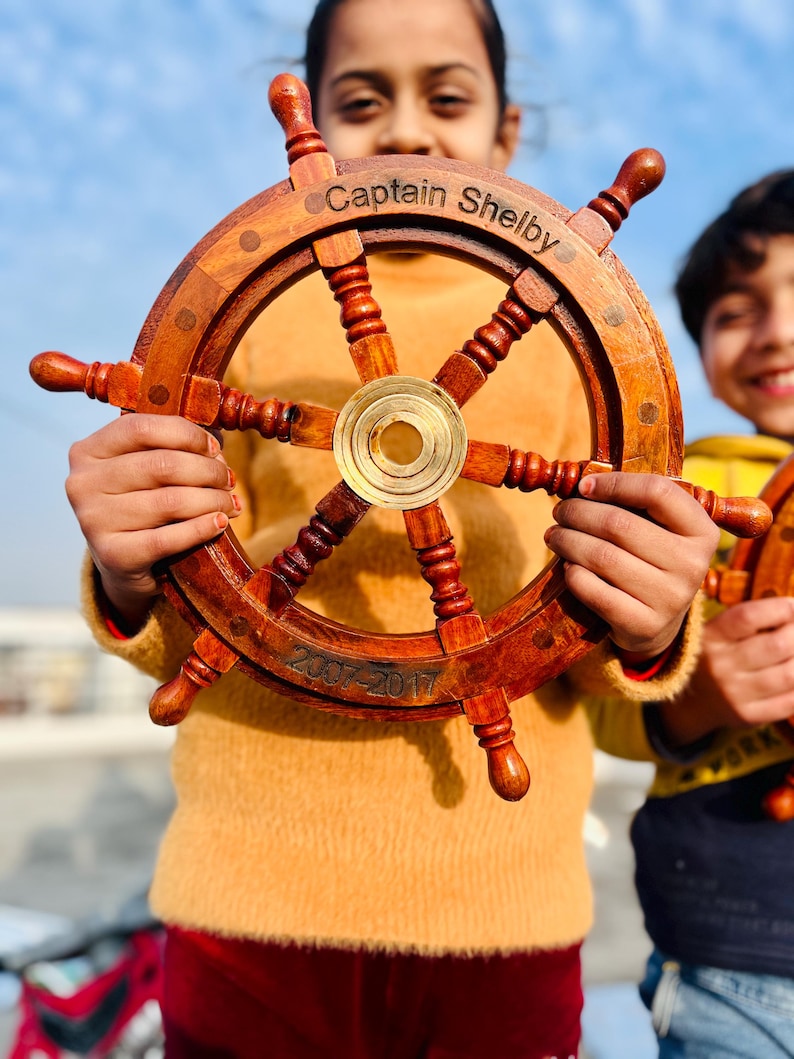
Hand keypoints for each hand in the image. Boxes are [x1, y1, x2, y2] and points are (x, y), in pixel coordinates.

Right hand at [66, 414, 240, 625]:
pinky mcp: (113, 556)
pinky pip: (169, 538)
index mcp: (88, 451)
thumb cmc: (141, 505)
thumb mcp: (145, 470)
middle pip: (162, 465)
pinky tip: (219, 523)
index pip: (141, 428)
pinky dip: (201, 528)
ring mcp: (94, 521)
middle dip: (207, 471)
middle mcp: (83, 483)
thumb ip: (172, 447)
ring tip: (231, 503)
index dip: (187, 435)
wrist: (122, 564)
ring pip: (170, 501)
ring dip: (212, 500)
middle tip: (229, 480)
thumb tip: (215, 441)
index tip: (214, 449)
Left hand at [544, 471, 718, 658]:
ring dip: (568, 541)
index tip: (585, 486)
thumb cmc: (650, 561)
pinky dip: (574, 575)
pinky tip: (567, 567)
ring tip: (555, 536)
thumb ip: (634, 504)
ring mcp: (671, 598)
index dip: (615, 483)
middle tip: (560, 512)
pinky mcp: (645, 625)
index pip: (658, 492)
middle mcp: (693, 565)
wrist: (657, 624)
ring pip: (603, 556)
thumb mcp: (658, 531)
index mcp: (702, 531)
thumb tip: (584, 483)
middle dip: (578, 513)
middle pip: (620, 524)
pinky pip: (595, 591)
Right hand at [657, 596, 793, 745]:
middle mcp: (720, 666)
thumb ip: (752, 620)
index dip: (780, 608)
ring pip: (789, 675)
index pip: (749, 616)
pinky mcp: (748, 715)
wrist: (691, 700)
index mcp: (711, 637)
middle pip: (777, 645)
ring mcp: (734, 694)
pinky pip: (789, 702)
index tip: (792, 606)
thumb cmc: (715, 655)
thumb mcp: (718, 631)